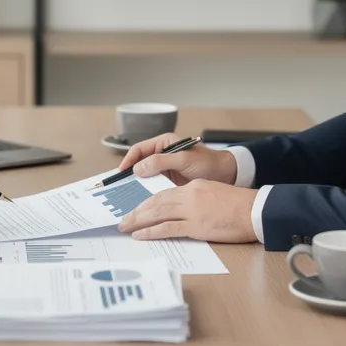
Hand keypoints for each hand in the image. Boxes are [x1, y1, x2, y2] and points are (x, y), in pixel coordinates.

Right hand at [117, 132, 237, 186]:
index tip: (122, 172)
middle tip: (119, 186)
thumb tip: (139, 167)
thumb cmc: (209, 163)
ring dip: (136, 185)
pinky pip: (153, 186)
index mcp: (164, 143)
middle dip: (129, 174)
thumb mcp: (185, 159)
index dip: (128, 160)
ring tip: (127, 195)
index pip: (139, 149)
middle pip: (139, 164)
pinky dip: (146, 193)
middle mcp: (161, 155)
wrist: (226, 176)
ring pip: (144, 177)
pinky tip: (142, 201)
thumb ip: (161, 161)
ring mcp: (164, 169)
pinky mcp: (168, 182)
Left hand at [117, 180, 258, 242]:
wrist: (255, 210)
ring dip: (138, 220)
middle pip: (156, 202)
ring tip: (125, 227)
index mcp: (193, 187)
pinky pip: (167, 228)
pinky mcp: (196, 225)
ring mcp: (192, 210)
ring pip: (157, 213)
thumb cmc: (239, 205)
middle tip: (123, 219)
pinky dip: (151, 231)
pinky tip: (140, 235)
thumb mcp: (214, 193)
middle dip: (137, 211)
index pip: (164, 193)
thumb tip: (180, 210)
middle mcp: (189, 196)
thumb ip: (196, 199)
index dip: (147, 202)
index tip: (136, 208)